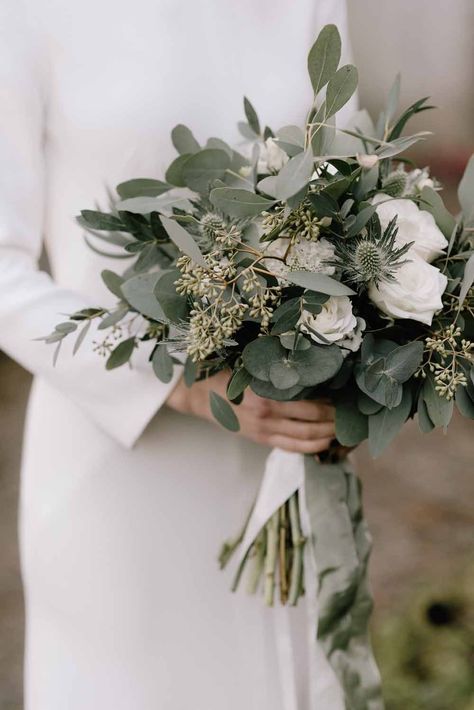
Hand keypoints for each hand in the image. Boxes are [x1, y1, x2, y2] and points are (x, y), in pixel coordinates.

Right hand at [166, 371, 335, 454]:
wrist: (198, 394)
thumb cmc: (227, 374)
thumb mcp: (251, 367)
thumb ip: (277, 370)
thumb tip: (310, 368)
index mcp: (266, 395)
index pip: (309, 404)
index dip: (331, 405)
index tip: (345, 398)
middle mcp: (267, 415)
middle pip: (312, 424)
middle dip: (335, 422)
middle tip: (351, 415)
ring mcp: (264, 430)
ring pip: (305, 439)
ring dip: (327, 436)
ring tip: (343, 430)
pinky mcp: (260, 439)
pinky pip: (291, 448)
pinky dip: (311, 447)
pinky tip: (324, 442)